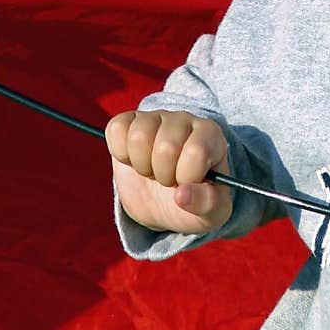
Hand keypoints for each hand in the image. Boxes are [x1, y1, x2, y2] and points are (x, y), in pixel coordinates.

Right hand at [105, 109, 232, 233]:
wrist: (165, 201)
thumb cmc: (194, 200)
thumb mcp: (212, 211)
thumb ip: (207, 204)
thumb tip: (182, 195)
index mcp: (211, 137)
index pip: (196, 152)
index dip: (186, 177)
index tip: (186, 184)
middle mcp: (185, 120)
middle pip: (166, 147)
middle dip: (163, 175)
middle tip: (168, 180)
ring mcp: (155, 117)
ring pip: (139, 136)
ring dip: (141, 165)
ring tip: (152, 170)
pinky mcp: (129, 121)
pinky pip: (116, 128)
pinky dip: (120, 152)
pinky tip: (133, 160)